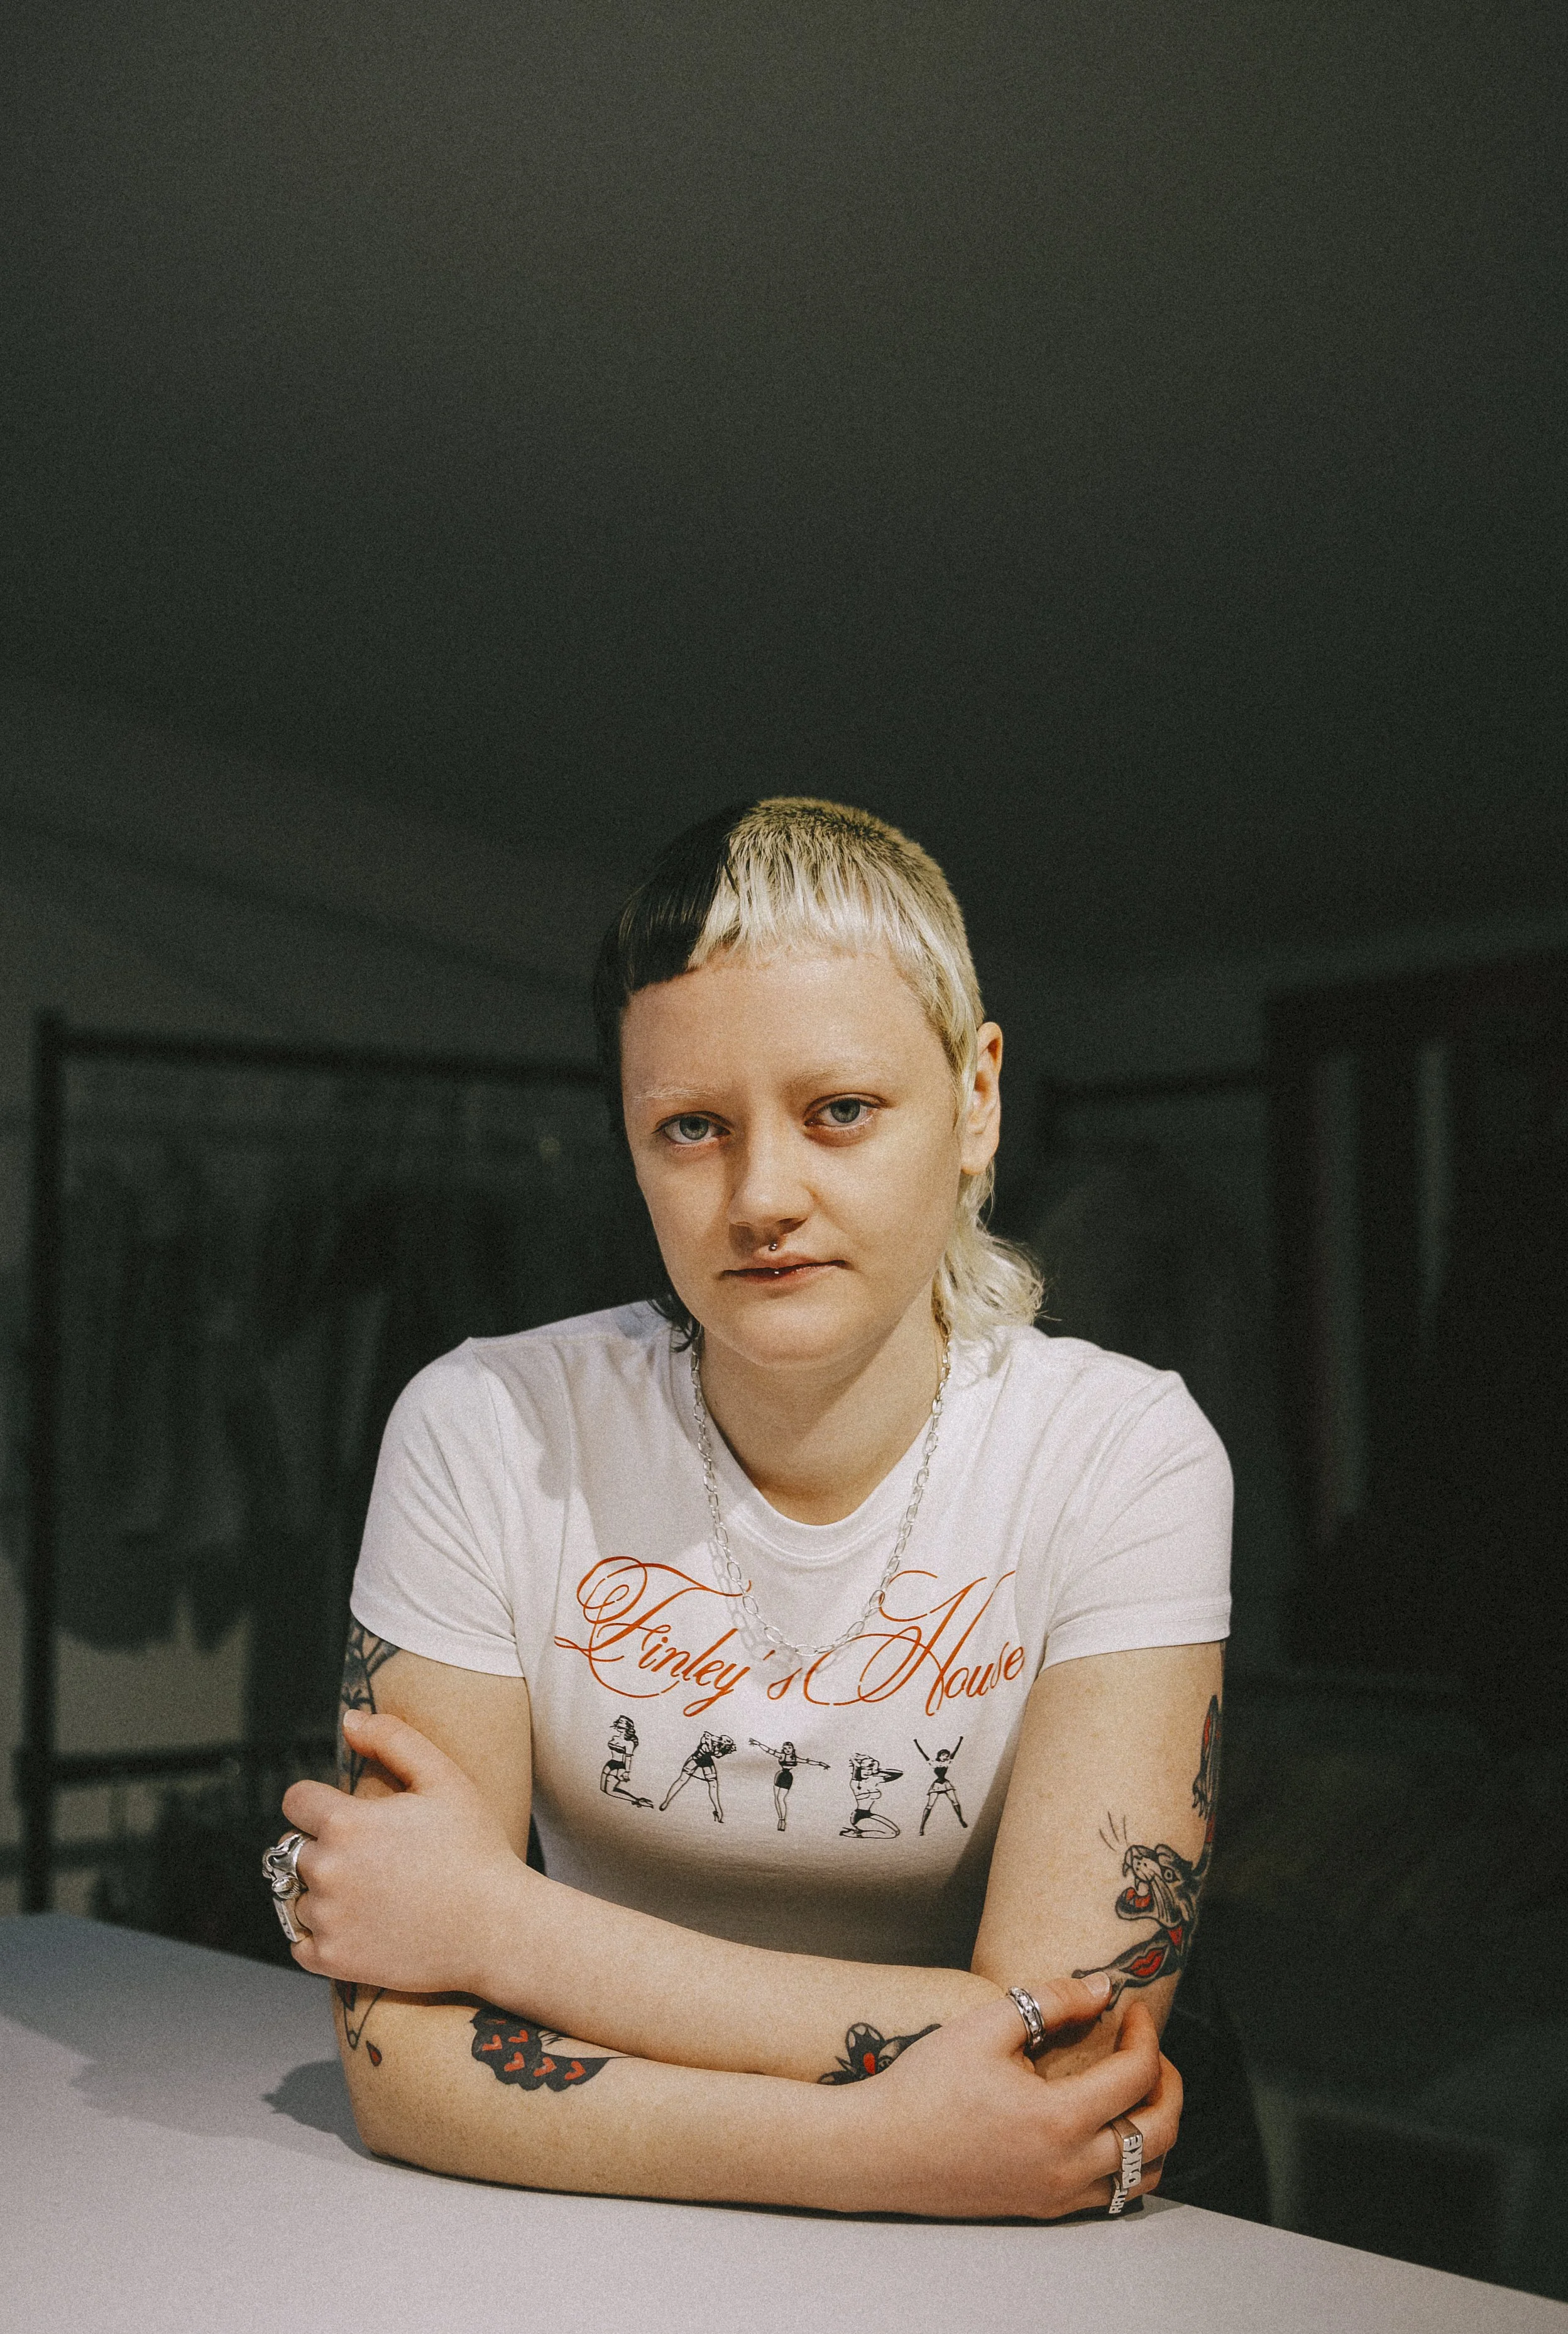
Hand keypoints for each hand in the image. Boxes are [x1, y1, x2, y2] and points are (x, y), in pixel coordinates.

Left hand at [280, 1710, 526, 1997]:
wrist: (497, 1927)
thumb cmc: (476, 1848)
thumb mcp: (444, 1778)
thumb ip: (393, 1739)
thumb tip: (349, 1719)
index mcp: (346, 1823)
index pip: (296, 1801)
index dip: (319, 1802)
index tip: (345, 1814)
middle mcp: (327, 1871)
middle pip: (292, 1849)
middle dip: (321, 1846)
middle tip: (367, 1855)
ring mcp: (328, 1920)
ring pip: (296, 1896)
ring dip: (320, 1891)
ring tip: (368, 1892)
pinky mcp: (334, 1960)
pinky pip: (300, 1943)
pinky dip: (317, 1935)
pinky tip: (353, 1924)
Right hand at [836, 1980, 1179, 2220]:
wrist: (878, 2150)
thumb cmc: (925, 2086)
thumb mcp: (985, 2025)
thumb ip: (1050, 2001)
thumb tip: (1103, 1987)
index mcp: (1059, 2120)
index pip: (1137, 2076)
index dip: (1144, 2034)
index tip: (1129, 2008)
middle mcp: (1069, 2167)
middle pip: (1160, 2132)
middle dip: (1167, 2083)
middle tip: (1146, 2048)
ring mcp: (1058, 2195)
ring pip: (1145, 2175)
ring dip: (1156, 2129)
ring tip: (1134, 2090)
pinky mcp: (1041, 2208)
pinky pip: (1111, 2194)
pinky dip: (1127, 2162)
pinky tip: (1103, 2128)